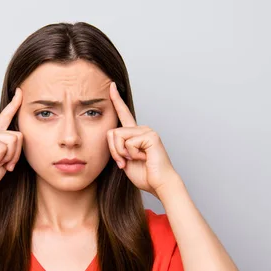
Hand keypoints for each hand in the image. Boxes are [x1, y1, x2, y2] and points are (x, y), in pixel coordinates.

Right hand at [0, 87, 23, 201]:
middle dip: (16, 155)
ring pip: (14, 141)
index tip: (20, 91)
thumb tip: (18, 139)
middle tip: (4, 166)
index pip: (6, 117)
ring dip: (8, 158)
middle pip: (19, 136)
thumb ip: (11, 150)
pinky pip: (4, 148)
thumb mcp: (3, 162)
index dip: (14, 104)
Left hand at [107, 82, 179, 196]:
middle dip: (113, 151)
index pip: (123, 114)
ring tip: (134, 160)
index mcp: (135, 134)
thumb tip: (111, 135)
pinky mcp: (150, 136)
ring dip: (121, 153)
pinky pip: (128, 142)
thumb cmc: (145, 175)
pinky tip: (144, 158)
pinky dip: (132, 154)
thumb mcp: (124, 160)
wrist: (159, 184)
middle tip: (124, 162)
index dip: (116, 100)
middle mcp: (141, 129)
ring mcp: (147, 131)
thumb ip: (117, 147)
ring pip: (118, 136)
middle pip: (112, 132)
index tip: (111, 85)